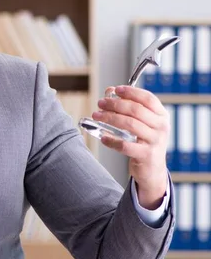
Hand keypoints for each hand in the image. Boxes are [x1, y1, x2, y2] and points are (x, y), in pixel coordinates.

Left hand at [92, 85, 168, 208]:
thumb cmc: (144, 141)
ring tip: (96, 115)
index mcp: (162, 116)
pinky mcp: (146, 155)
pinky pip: (125, 145)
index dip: (132, 92)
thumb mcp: (143, 123)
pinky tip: (103, 138)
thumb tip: (110, 91)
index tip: (116, 89)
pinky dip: (112, 140)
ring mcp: (155, 141)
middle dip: (115, 104)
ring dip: (110, 118)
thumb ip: (129, 107)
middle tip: (100, 103)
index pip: (148, 98)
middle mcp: (161, 127)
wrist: (153, 169)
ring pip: (130, 125)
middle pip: (136, 110)